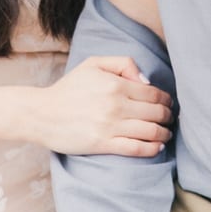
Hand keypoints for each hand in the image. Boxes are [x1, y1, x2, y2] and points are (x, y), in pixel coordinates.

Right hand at [35, 57, 171, 156]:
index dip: (165, 99)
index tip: (167, 103)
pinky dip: (152, 149)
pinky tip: (157, 147)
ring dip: (164, 133)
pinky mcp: (103, 143)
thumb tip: (146, 81)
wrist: (42, 113)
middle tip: (168, 119)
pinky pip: (136, 148)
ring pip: (150, 131)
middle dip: (167, 116)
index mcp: (115, 84)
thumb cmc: (68, 89)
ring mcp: (110, 126)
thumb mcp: (92, 64)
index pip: (153, 93)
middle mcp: (115, 105)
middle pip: (156, 112)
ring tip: (165, 134)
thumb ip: (122, 63)